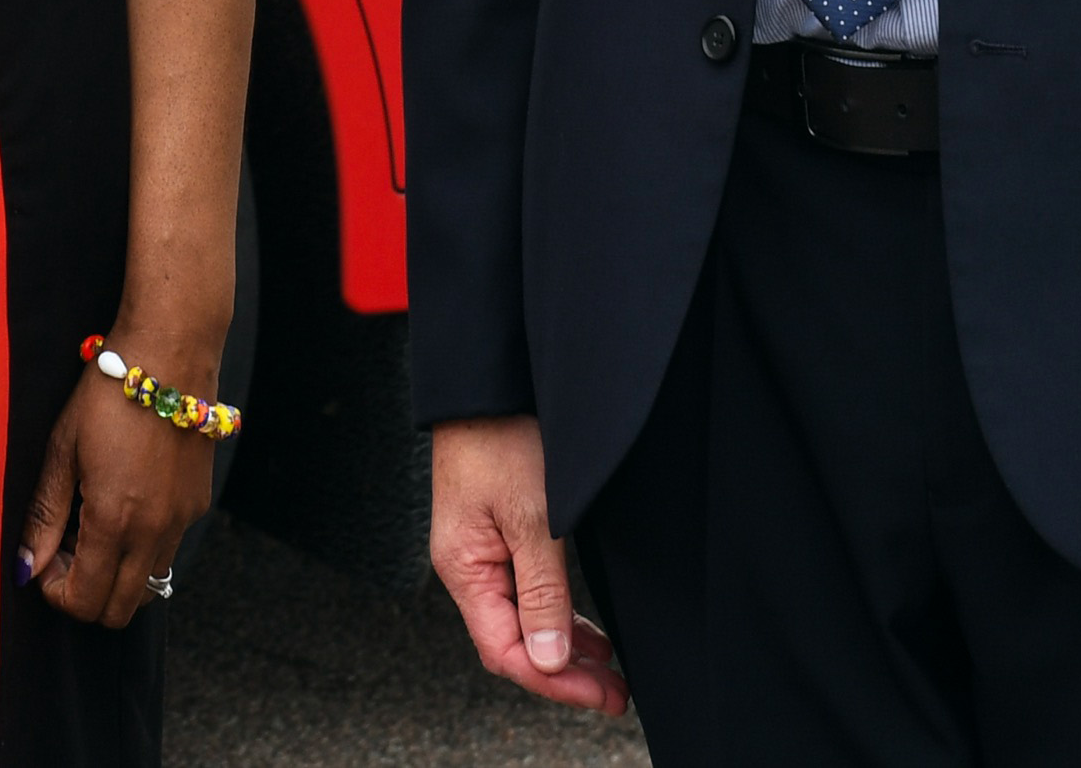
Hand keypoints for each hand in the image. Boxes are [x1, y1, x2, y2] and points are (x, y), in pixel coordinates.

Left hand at [17, 364, 218, 627]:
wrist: (169, 356)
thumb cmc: (106, 396)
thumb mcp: (62, 451)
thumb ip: (44, 516)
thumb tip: (27, 567)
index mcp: (114, 519)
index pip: (86, 600)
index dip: (58, 594)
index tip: (45, 562)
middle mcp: (155, 531)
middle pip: (120, 610)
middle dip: (87, 595)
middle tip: (67, 551)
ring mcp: (182, 521)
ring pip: (149, 587)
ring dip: (117, 576)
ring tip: (94, 528)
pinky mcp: (198, 506)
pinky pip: (168, 553)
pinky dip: (142, 551)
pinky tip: (124, 507)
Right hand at [432, 415, 629, 714]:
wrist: (489, 384)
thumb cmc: (503, 440)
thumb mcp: (533, 519)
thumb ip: (541, 594)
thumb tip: (548, 662)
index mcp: (464, 569)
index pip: (505, 651)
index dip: (554, 682)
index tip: (602, 695)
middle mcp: (468, 567)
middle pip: (513, 641)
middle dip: (565, 674)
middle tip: (617, 693)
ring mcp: (481, 551)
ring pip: (521, 620)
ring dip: (565, 649)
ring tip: (608, 671)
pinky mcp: (498, 534)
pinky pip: (524, 593)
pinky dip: (557, 616)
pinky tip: (584, 630)